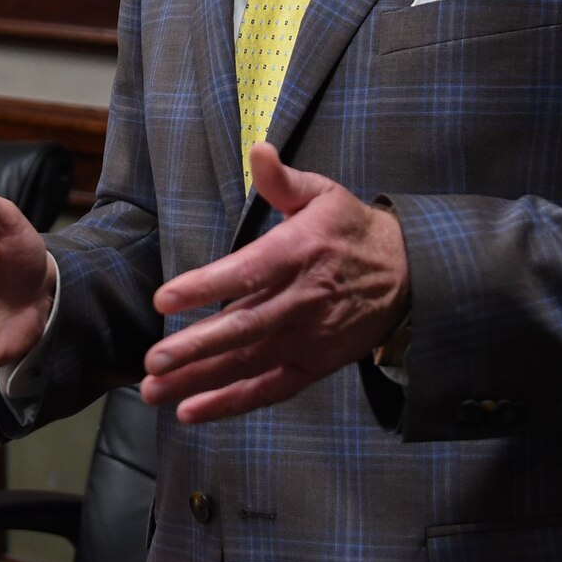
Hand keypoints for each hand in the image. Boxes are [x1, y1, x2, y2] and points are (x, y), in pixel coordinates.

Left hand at [142, 143, 408, 424]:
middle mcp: (303, 300)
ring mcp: (309, 339)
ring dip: (199, 380)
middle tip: (153, 361)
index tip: (164, 299)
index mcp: (299, 253)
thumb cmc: (351, 230)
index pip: (247, 272)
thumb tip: (258, 150)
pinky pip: (269, 389)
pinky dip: (231, 403)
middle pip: (244, 327)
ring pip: (248, 363)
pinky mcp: (314, 366)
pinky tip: (192, 411)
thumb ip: (283, 179)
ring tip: (154, 391)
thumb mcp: (323, 193)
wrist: (408, 275)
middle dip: (195, 347)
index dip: (205, 286)